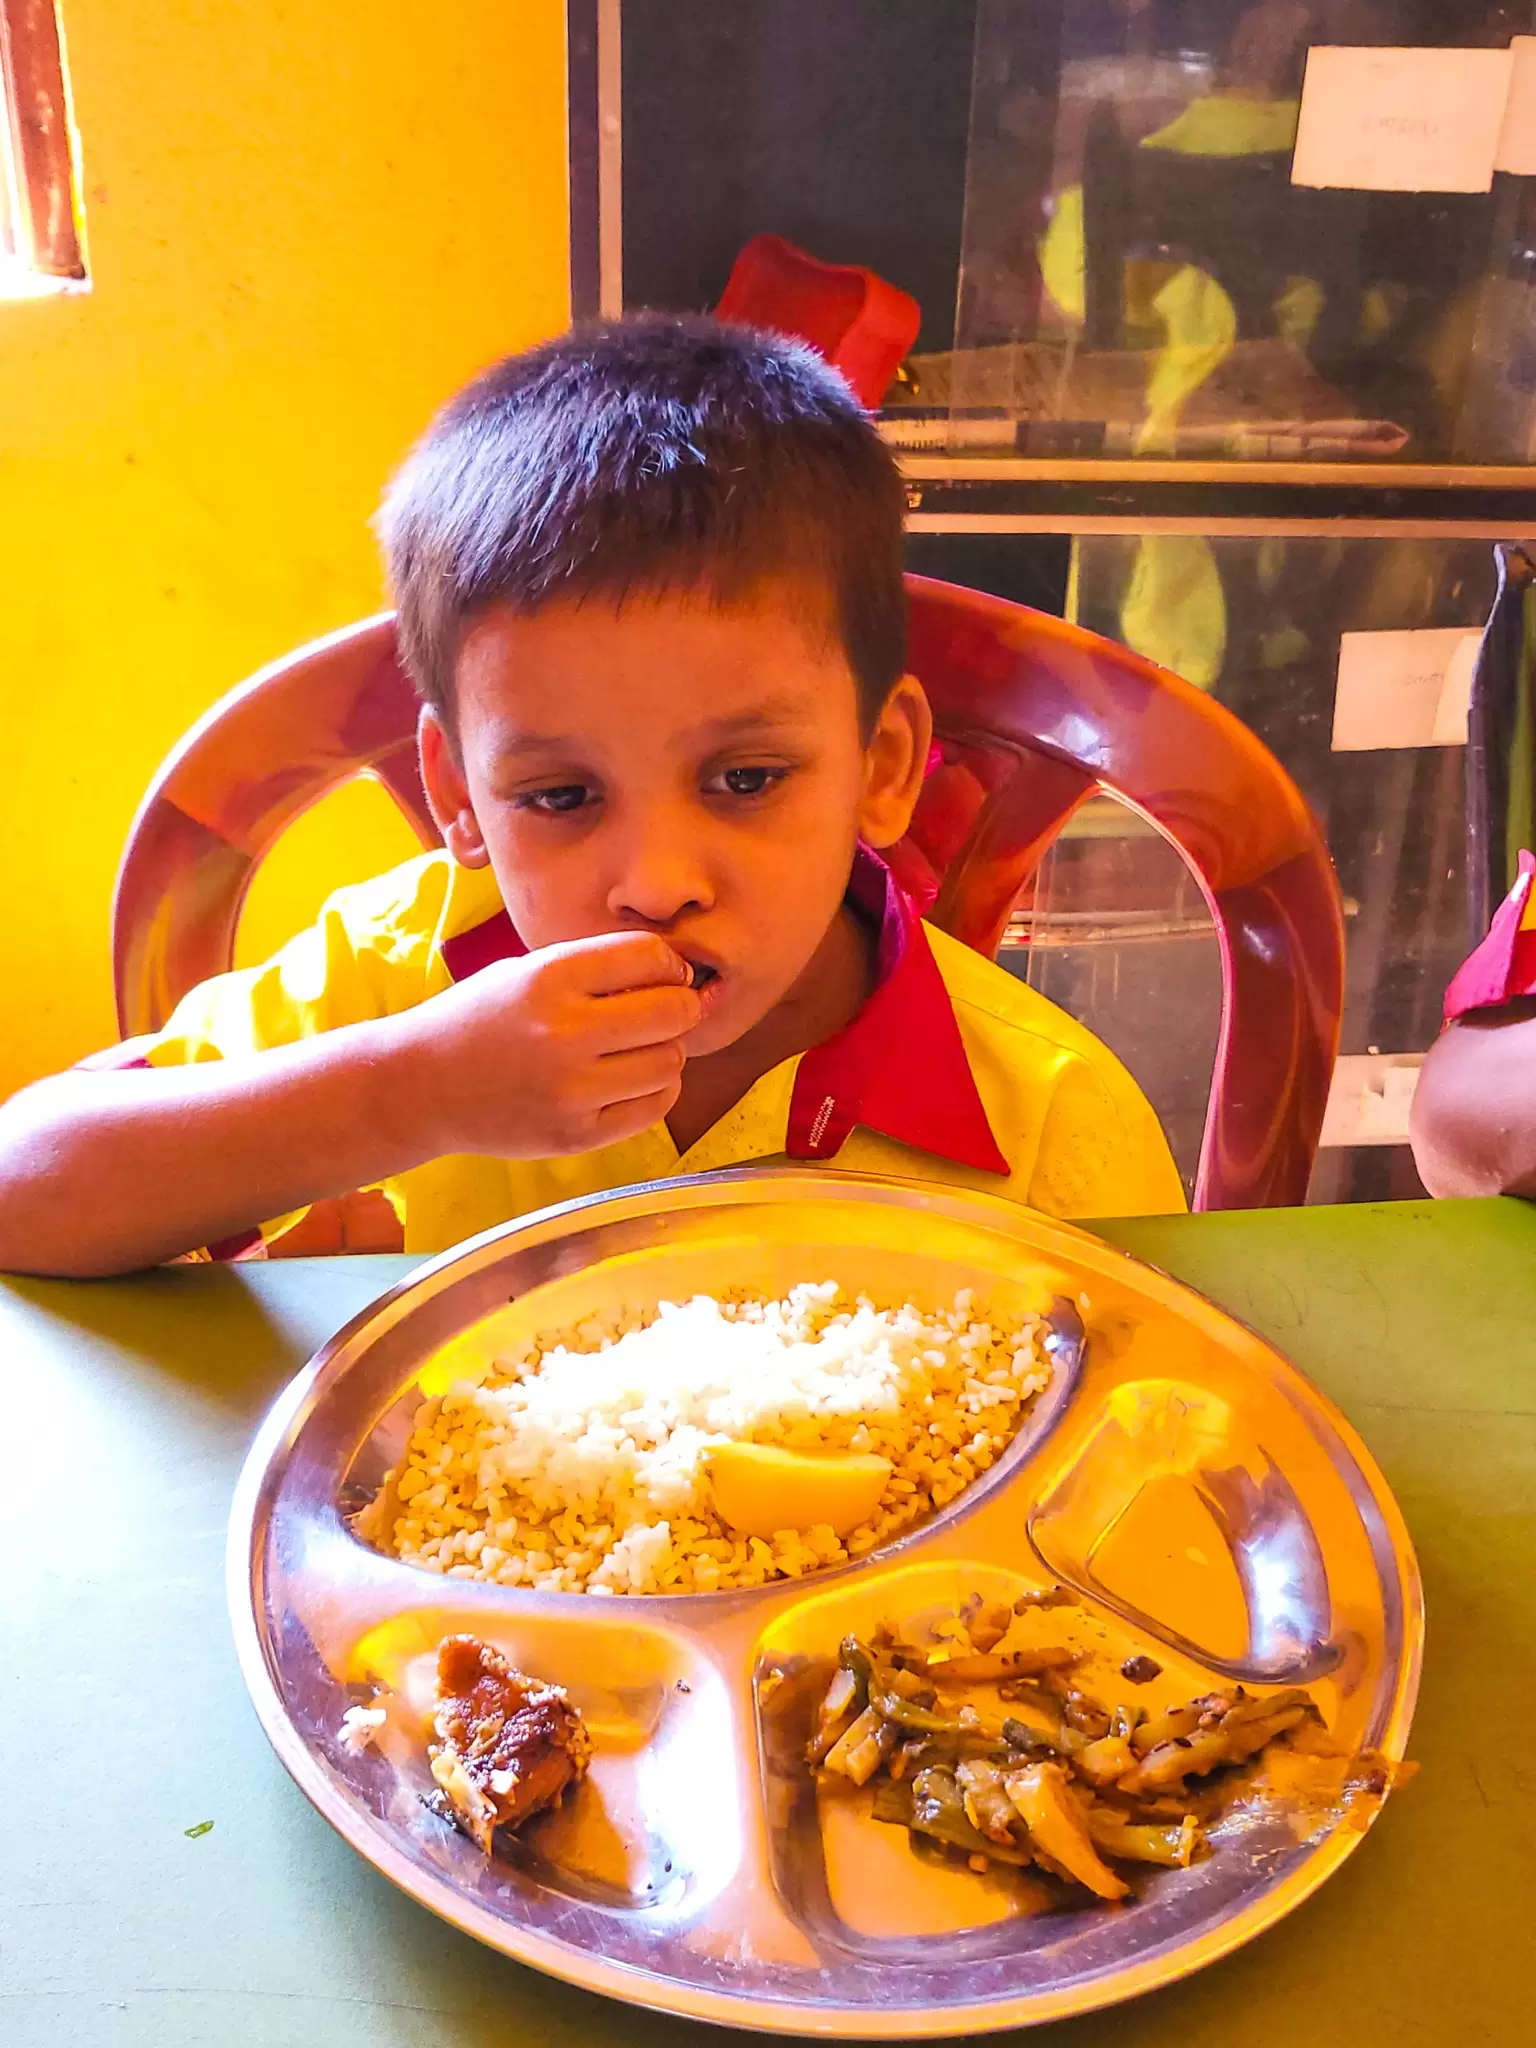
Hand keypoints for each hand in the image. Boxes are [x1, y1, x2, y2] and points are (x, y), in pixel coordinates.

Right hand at [396, 931, 701, 1158]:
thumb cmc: (480, 1020)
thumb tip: (674, 974)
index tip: (666, 973)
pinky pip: (654, 1107)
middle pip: (671, 1011)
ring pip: (670, 1062)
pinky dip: (657, 1089)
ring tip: (641, 1048)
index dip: (669, 963)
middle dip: (681, 1006)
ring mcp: (569, 1090)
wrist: (421, 1086)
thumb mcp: (525, 971)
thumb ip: (593, 969)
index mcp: (548, 979)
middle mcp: (562, 1033)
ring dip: (667, 1051)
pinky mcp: (575, 1135)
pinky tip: (634, 1079)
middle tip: (667, 1010)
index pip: (647, 956)